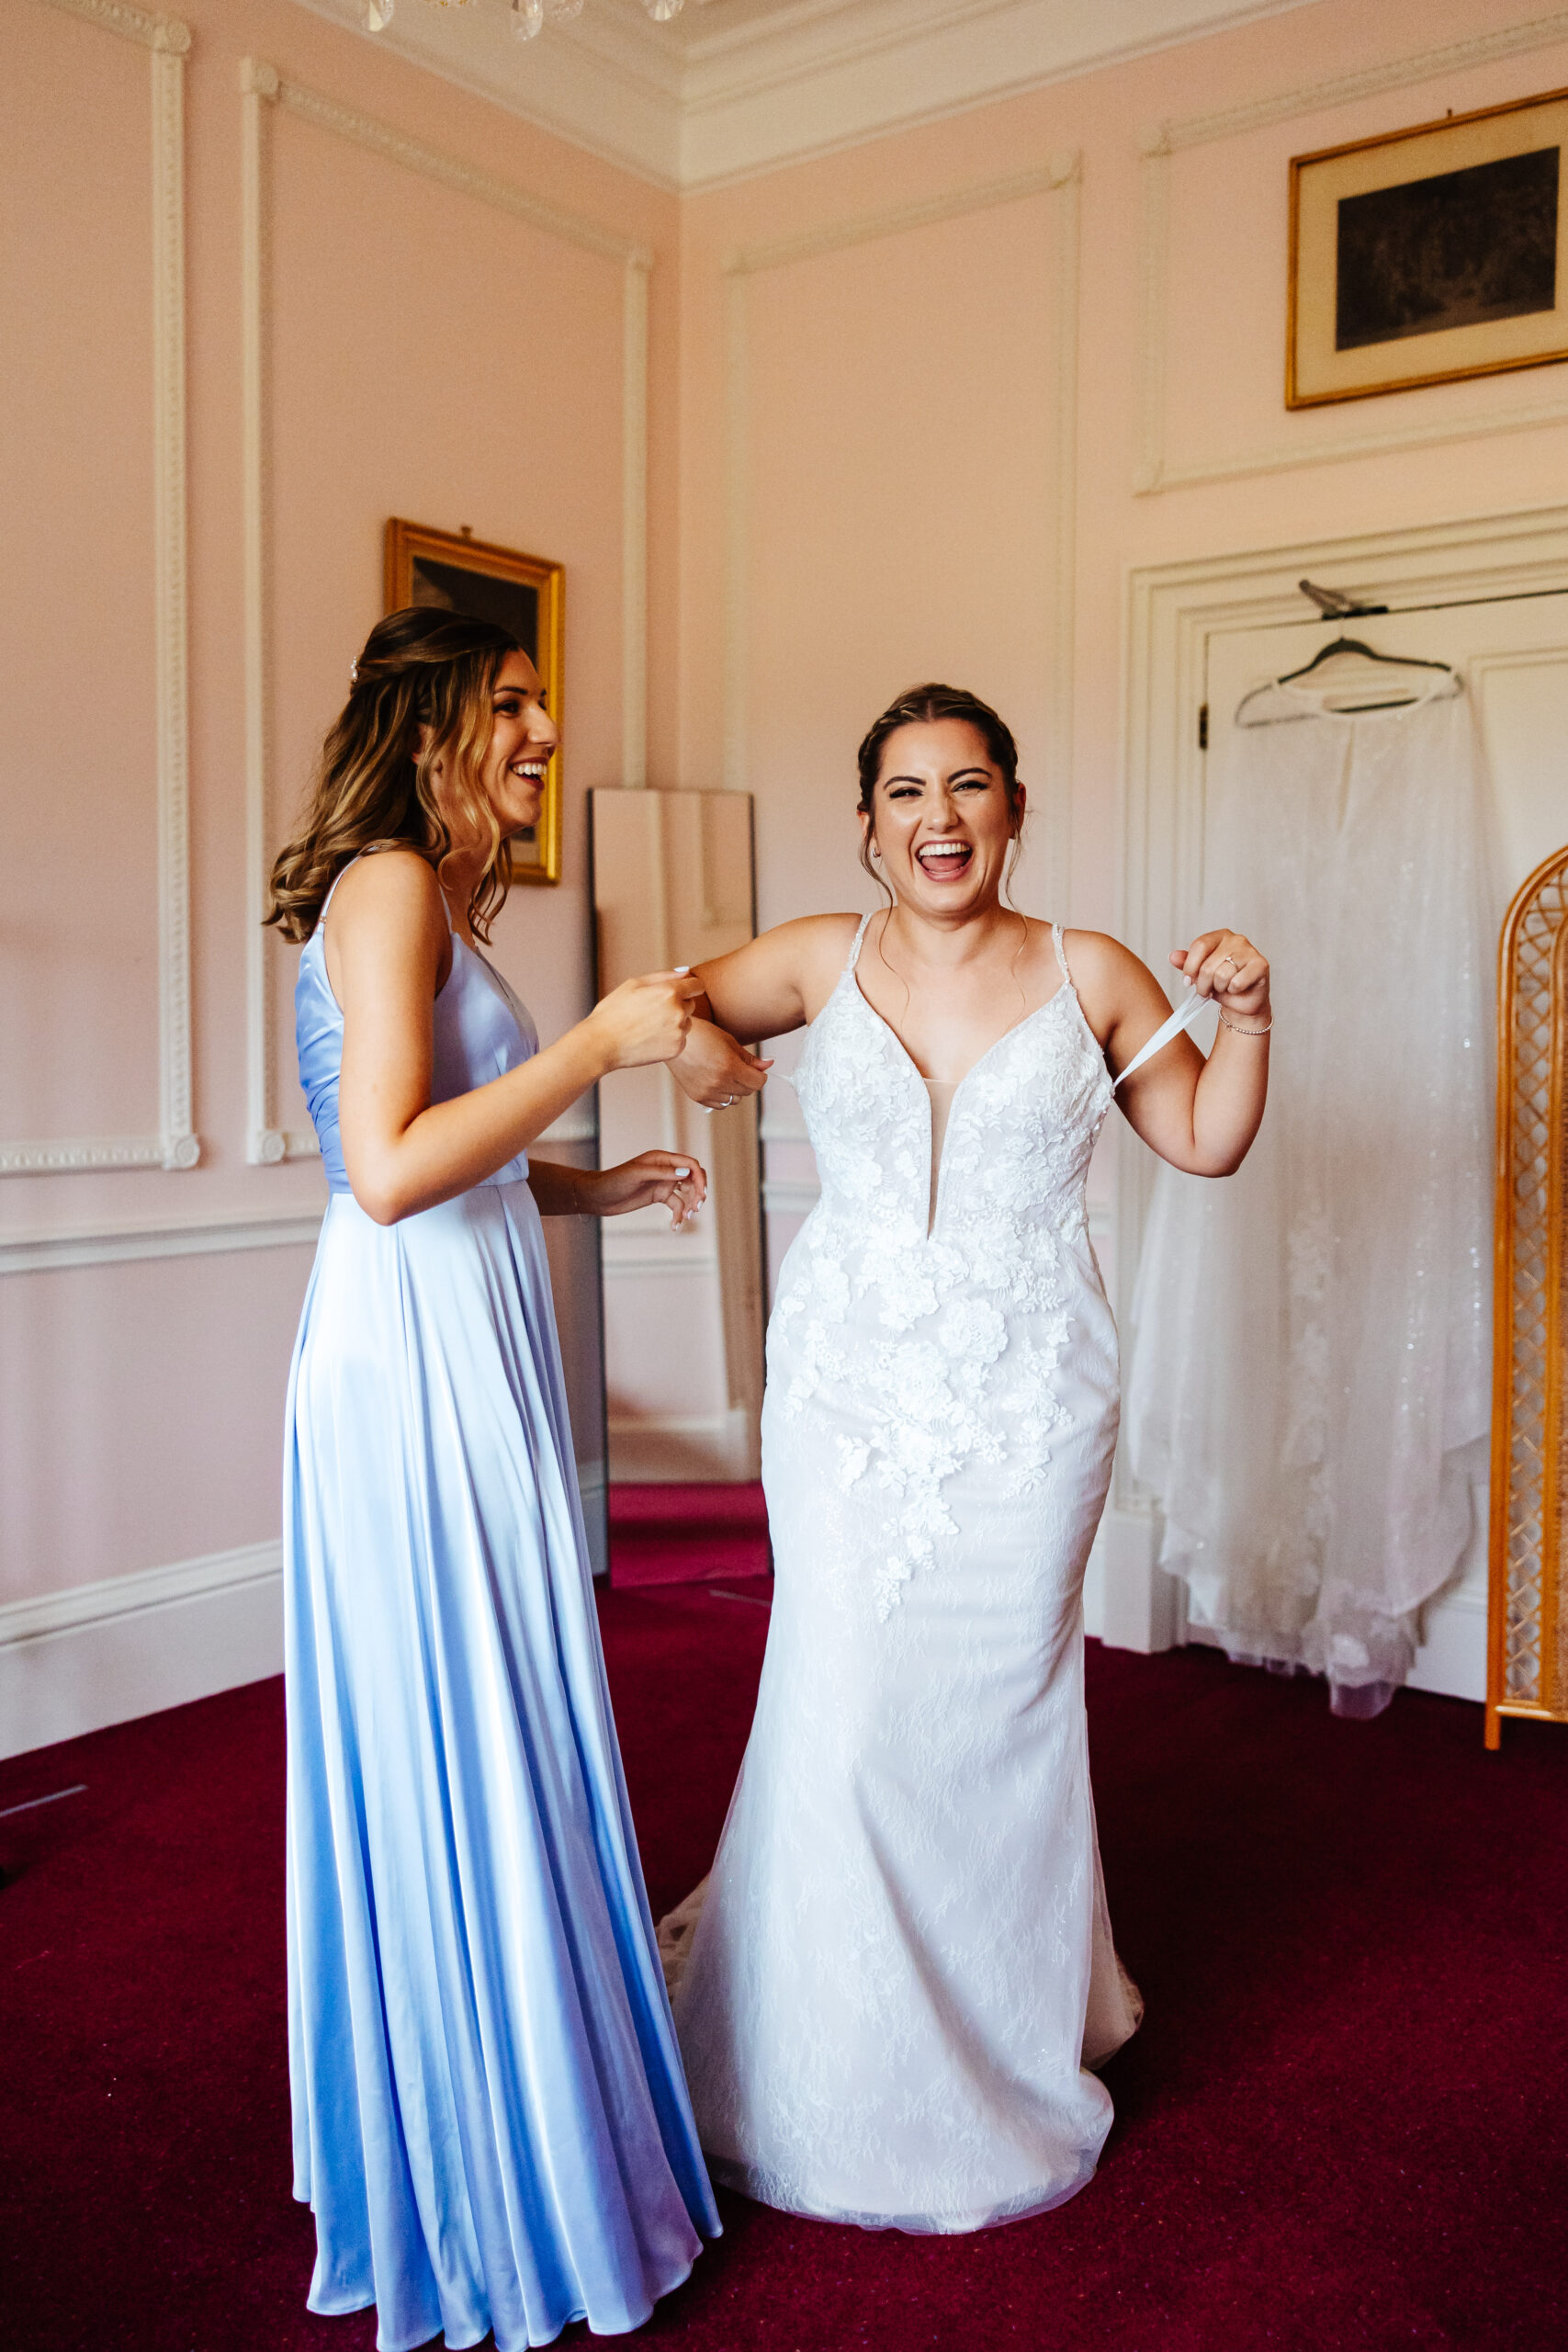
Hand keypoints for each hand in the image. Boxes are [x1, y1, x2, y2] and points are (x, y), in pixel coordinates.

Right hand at [588, 971, 705, 1071]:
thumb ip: (664, 976)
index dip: (689, 986)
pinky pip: (680, 1039)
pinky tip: (650, 1039)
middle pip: (691, 1004)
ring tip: (649, 1026)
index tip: (679, 991)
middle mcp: (678, 1012)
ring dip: (675, 1023)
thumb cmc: (614, 1011)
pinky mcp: (676, 1049)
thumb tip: (687, 972)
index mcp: (669, 992)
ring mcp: (678, 1032)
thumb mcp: (634, 984)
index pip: (697, 985)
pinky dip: (670, 1039)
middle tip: (652, 1011)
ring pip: (686, 1023)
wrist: (601, 1044)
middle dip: (678, 1005)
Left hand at [589, 1151, 706, 1229]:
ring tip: (686, 1217)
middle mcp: (665, 1169)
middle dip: (698, 1192)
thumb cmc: (614, 1180)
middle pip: (693, 1178)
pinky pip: (676, 1205)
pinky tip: (675, 1226)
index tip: (701, 1194)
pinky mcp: (659, 1196)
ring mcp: (663, 1183)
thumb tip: (686, 1173)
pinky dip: (679, 1214)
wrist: (599, 1196)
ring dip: (690, 1205)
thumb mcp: (637, 1174)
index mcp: (662, 1159)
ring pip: (687, 1192)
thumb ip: (662, 1172)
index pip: (690, 1164)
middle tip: (696, 1208)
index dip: (699, 1178)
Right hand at [670, 1018, 771, 1110]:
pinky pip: (720, 1104)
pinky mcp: (698, 1097)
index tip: (755, 1069)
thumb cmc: (702, 1035)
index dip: (760, 1075)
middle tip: (738, 1067)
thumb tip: (769, 1064)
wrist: (675, 1041)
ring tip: (725, 1074)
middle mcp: (719, 1082)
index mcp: (729, 1066)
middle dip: (748, 1080)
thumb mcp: (729, 1042)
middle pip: (748, 1091)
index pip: (758, 1082)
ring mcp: (707, 1091)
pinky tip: (716, 1081)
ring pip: (735, 1100)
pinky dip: (722, 1096)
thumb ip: (750, 1058)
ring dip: (735, 1089)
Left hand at [1170, 930, 1269, 1021]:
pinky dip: (1234, 990)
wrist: (1242, 1001)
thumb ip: (1187, 963)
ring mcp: (1250, 951)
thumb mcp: (1200, 973)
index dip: (1190, 967)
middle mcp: (1237, 939)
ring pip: (1222, 975)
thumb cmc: (1222, 985)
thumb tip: (1173, 956)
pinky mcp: (1261, 965)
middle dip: (1203, 984)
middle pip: (1208, 965)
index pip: (1199, 946)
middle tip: (1208, 990)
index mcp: (1220, 936)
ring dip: (1219, 988)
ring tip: (1224, 987)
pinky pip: (1237, 982)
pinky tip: (1238, 988)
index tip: (1188, 981)